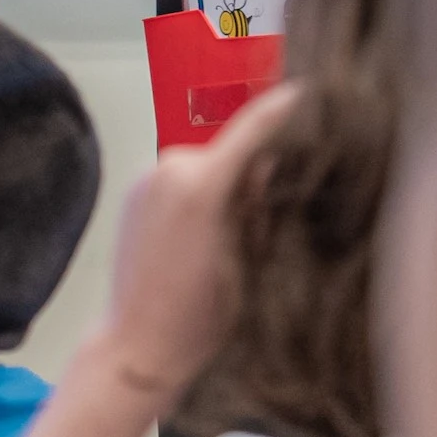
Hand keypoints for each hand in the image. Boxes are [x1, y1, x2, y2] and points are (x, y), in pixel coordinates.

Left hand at [100, 84, 299, 406]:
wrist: (137, 345)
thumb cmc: (199, 317)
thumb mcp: (248, 261)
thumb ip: (259, 204)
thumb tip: (268, 163)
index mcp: (201, 185)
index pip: (250, 130)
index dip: (279, 109)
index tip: (303, 91)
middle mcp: (167, 170)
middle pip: (225, 147)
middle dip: (250, 163)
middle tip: (271, 199)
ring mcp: (145, 179)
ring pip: (202, 162)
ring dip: (222, 179)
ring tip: (234, 228)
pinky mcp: (133, 193)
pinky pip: (178, 178)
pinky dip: (198, 190)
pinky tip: (206, 233)